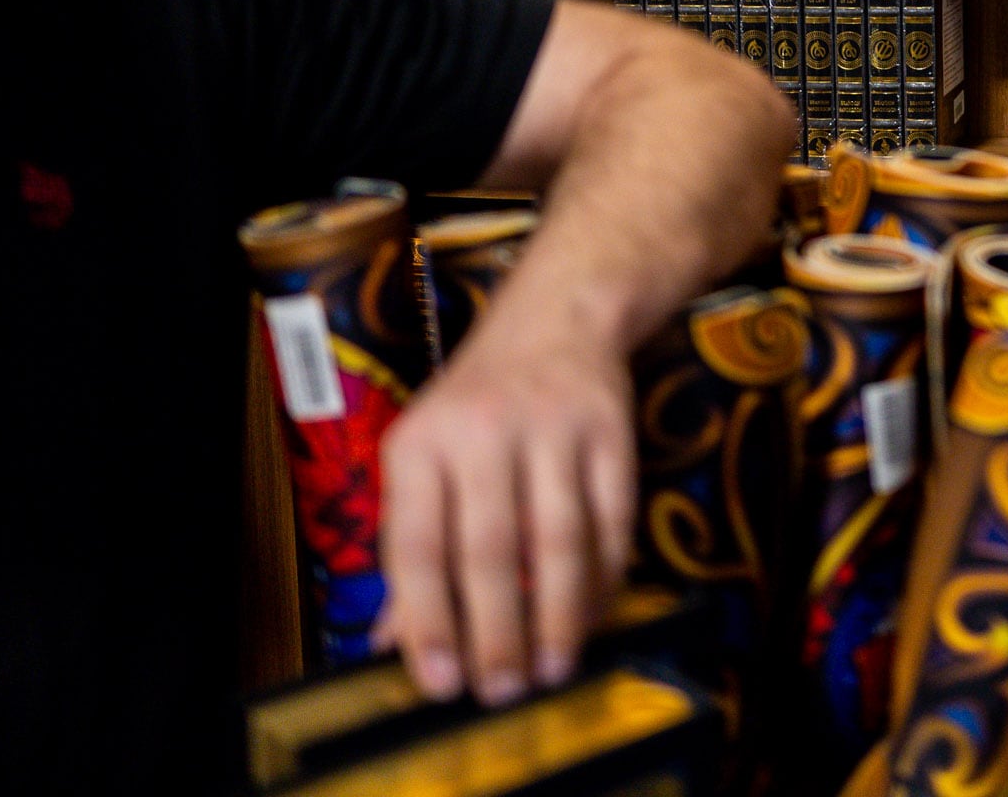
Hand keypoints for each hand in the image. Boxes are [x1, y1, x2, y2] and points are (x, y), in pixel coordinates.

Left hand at [375, 318, 636, 703]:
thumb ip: (412, 549)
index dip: (428, 621)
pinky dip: (604, 577)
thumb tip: (395, 645)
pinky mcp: (612, 429)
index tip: (443, 683)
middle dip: (497, 633)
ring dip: (558, 616)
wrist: (557, 317)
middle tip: (504, 690)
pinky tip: (593, 614)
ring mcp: (553, 427)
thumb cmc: (477, 401)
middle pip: (489, 550)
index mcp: (419, 444)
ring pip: (557, 540)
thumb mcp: (427, 458)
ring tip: (553, 668)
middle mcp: (481, 431)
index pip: (415, 546)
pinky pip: (612, 519)